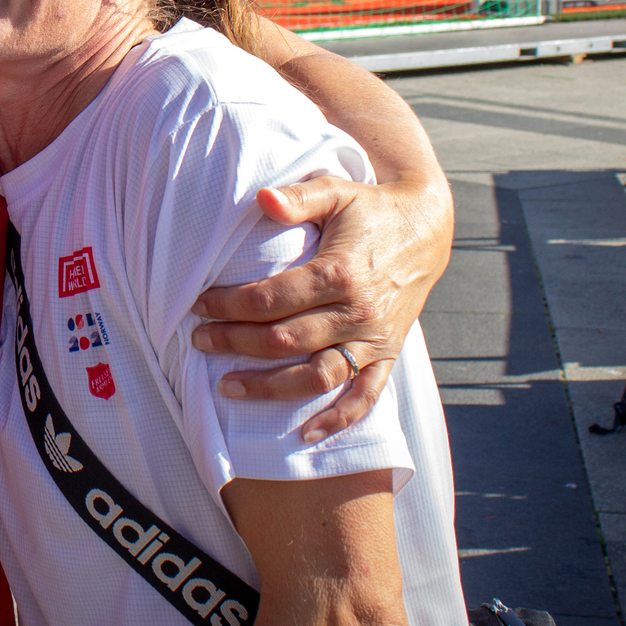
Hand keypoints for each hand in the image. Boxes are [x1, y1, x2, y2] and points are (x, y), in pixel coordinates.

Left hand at [192, 176, 451, 442]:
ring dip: (270, 387)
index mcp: (340, 272)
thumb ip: (298, 197)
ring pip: (317, 376)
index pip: (271, 300)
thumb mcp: (335, 191)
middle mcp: (358, 312)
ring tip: (227, 386)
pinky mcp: (389, 354)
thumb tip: (262, 199)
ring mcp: (375, 339)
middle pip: (285, 340)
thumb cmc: (370, 209)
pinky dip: (337, 419)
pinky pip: (365, 396)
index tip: (199, 306)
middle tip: (199, 341)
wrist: (427, 229)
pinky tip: (305, 434)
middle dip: (235, 343)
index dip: (229, 306)